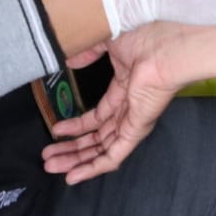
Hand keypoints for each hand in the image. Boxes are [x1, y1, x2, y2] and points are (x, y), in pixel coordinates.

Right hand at [42, 22, 189, 184]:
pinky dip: (94, 167)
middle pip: (98, 136)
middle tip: (48, 157)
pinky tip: (74, 176)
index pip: (98, 116)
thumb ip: (88, 52)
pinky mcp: (138, 130)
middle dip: (72, 148)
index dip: (76, 126)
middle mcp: (130, 107)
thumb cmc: (146, 39)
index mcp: (125, 88)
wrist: (167, 48)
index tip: (56, 131)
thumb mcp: (109, 41)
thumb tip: (71, 60)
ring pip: (102, 148)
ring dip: (77, 160)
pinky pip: (115, 155)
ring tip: (51, 166)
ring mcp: (134, 120)